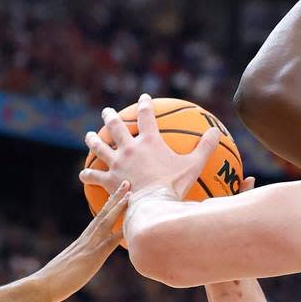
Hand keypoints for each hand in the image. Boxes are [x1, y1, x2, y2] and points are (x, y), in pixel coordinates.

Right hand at [29, 182, 129, 301]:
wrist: (42, 285)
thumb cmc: (54, 280)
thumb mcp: (71, 266)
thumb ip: (80, 260)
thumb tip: (84, 261)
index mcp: (82, 241)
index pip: (98, 219)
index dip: (109, 206)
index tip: (118, 194)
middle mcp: (86, 239)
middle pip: (103, 214)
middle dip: (116, 198)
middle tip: (126, 182)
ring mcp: (89, 246)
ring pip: (106, 221)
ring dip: (118, 206)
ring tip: (129, 192)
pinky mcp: (92, 257)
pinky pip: (109, 242)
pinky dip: (120, 232)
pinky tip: (130, 224)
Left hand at [79, 93, 221, 198]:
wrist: (153, 204)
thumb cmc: (174, 185)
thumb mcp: (194, 164)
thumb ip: (205, 147)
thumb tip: (216, 131)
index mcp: (149, 141)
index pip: (146, 116)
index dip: (145, 105)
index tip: (144, 98)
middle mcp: (129, 148)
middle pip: (116, 127)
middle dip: (110, 117)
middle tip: (107, 111)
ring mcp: (117, 164)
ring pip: (100, 147)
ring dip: (93, 140)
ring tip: (89, 136)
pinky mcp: (109, 180)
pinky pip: (94, 175)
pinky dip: (88, 174)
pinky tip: (83, 175)